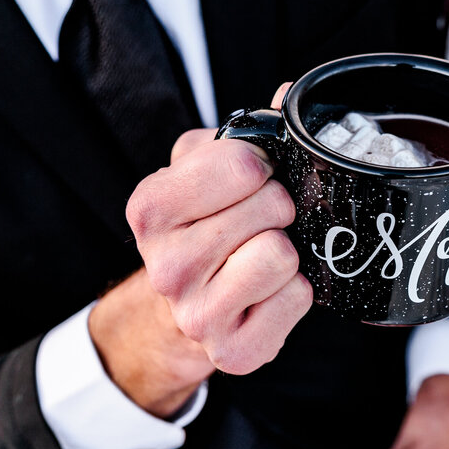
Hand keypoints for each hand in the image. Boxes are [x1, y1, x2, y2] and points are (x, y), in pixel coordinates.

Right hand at [117, 84, 310, 412]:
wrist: (187, 308)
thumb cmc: (205, 227)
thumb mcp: (208, 169)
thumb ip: (249, 132)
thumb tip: (291, 95)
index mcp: (151, 208)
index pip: (243, 163)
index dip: (262, 166)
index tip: (253, 179)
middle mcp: (164, 266)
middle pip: (272, 208)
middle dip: (280, 208)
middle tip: (263, 223)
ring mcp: (196, 315)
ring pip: (282, 256)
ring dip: (288, 252)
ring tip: (262, 259)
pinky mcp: (232, 353)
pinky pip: (297, 300)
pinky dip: (295, 293)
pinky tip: (268, 294)